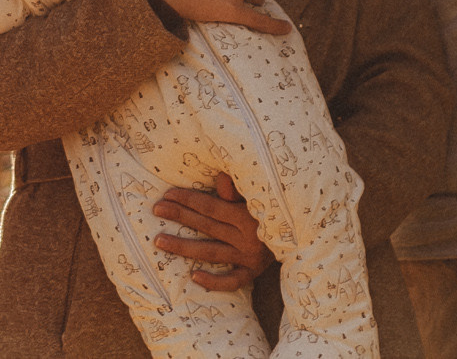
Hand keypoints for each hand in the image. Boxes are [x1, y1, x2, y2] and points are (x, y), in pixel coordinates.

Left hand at [153, 173, 268, 291]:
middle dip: (180, 216)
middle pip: (207, 226)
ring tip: (159, 241)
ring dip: (184, 247)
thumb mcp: (256, 196)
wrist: (300, 235)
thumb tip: (220, 175)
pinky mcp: (252, 274)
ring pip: (211, 252)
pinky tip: (193, 276)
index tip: (168, 194)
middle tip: (156, 209)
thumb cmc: (270, 210)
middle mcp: (248, 237)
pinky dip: (214, 281)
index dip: (189, 199)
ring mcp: (249, 258)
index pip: (212, 207)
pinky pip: (232, 281)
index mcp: (248, 215)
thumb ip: (236, 190)